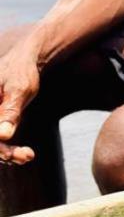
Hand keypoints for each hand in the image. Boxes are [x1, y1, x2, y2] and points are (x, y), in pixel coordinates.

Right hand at [0, 44, 40, 163]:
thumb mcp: (20, 90)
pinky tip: (23, 154)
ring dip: (6, 153)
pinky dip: (6, 149)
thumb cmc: (22, 71)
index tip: (12, 154)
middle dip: (3, 152)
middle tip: (27, 156)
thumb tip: (3, 135)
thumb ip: (11, 112)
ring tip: (27, 156)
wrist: (24, 61)